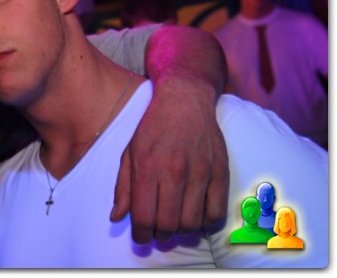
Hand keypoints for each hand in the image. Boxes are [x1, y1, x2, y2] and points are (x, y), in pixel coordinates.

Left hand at [110, 78, 228, 243]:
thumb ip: (123, 187)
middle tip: (158, 228)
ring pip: (192, 223)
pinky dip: (205, 222)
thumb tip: (116, 217)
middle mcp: (174, 171)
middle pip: (169, 225)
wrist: (184, 99)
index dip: (141, 235)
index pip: (144, 217)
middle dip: (160, 234)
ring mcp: (200, 171)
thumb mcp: (129, 152)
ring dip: (181, 230)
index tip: (141, 236)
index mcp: (147, 167)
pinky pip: (216, 213)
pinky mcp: (220, 171)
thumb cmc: (152, 127)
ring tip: (175, 221)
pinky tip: (195, 214)